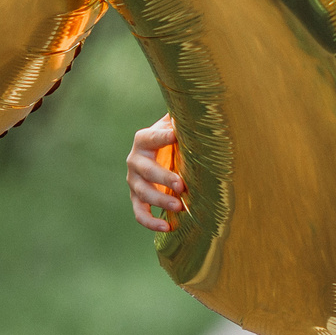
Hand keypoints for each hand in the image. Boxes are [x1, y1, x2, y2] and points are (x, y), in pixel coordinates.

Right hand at [126, 116, 182, 231]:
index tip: (175, 135)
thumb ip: (183, 117)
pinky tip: (167, 228)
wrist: (162, 154)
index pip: (151, 138)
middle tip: (181, 185)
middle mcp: (135, 160)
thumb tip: (200, 106)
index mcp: (144, 140)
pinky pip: (140, 212)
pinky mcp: (137, 198)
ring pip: (142, 193)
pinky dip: (150, 222)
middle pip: (146, 170)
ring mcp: (134, 181)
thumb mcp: (176, 125)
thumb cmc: (175, 138)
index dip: (161, 137)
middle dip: (163, 178)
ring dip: (160, 200)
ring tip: (178, 207)